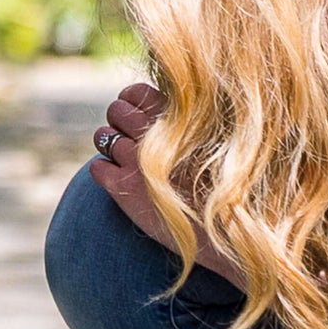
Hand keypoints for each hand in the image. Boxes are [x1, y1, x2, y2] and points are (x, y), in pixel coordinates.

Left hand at [89, 83, 243, 287]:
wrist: (230, 235)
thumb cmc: (227, 187)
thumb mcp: (219, 142)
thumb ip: (191, 123)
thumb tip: (165, 106)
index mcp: (180, 119)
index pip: (136, 92)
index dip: (130, 100)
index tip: (133, 109)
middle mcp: (155, 136)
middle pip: (115, 111)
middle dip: (117, 119)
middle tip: (127, 134)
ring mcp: (136, 161)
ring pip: (102, 137)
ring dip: (108, 143)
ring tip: (125, 156)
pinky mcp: (122, 188)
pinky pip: (97, 167)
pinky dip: (105, 171)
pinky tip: (122, 180)